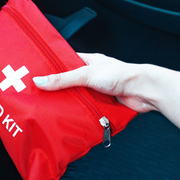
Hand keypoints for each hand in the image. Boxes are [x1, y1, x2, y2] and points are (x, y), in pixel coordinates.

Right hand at [33, 53, 156, 112]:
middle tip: (38, 95)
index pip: (65, 62)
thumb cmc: (121, 75)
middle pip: (69, 83)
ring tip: (49, 108)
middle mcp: (92, 75)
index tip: (35, 74)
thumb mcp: (86, 74)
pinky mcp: (102, 104)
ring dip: (68, 103)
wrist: (144, 91)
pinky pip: (85, 109)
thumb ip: (63, 79)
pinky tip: (68, 117)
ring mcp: (97, 90)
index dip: (50, 68)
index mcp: (88, 61)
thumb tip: (40, 80)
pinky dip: (78, 113)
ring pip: (76, 97)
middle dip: (57, 90)